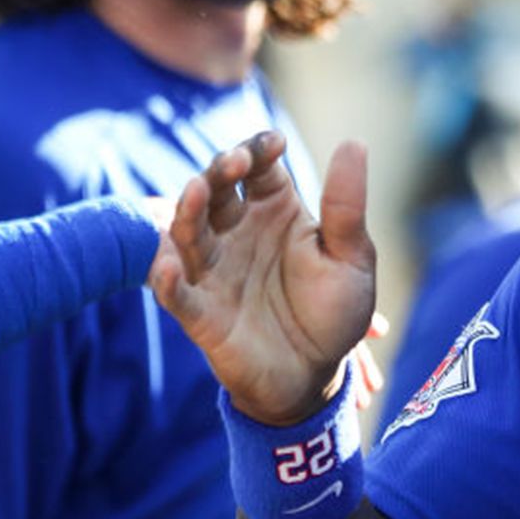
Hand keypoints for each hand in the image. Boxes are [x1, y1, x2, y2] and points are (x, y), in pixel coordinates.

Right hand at [151, 131, 377, 426]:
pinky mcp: (202, 313)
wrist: (317, 376)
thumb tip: (353, 143)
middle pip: (218, 189)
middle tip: (234, 160)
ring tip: (196, 191)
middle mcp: (238, 232)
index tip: (273, 143)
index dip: (260, 150)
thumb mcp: (350, 256)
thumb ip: (346, 205)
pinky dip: (167, 281)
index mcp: (275, 211)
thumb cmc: (334, 311)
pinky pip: (178, 294)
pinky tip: (165, 267)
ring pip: (190, 234)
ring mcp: (215, 271)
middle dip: (221, 171)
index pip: (260, 168)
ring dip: (189, 212)